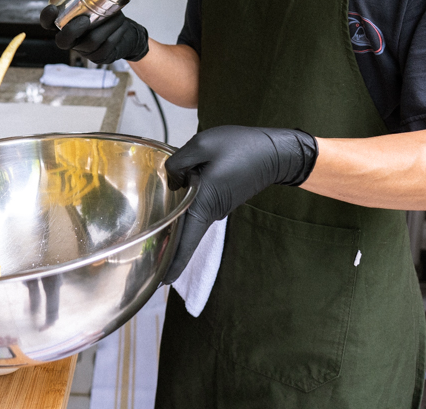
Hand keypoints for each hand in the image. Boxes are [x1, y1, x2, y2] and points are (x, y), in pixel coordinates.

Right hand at [40, 0, 148, 63]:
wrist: (126, 32)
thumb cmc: (106, 13)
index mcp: (64, 26)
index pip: (48, 25)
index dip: (47, 18)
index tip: (53, 8)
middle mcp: (72, 41)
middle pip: (63, 42)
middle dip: (72, 31)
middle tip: (85, 19)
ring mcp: (85, 52)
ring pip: (90, 43)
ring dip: (104, 28)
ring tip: (116, 16)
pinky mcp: (100, 57)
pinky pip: (105, 48)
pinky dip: (115, 36)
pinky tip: (121, 27)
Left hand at [162, 126, 317, 282]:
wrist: (275, 152)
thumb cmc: (242, 147)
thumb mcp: (202, 145)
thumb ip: (179, 162)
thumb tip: (171, 178)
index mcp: (203, 203)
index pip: (185, 241)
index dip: (173, 261)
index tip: (163, 280)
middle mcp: (211, 211)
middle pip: (185, 233)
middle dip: (168, 246)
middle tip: (150, 259)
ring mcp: (218, 207)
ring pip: (191, 217)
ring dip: (176, 221)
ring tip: (157, 226)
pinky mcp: (222, 198)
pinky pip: (199, 206)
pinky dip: (186, 207)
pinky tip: (175, 195)